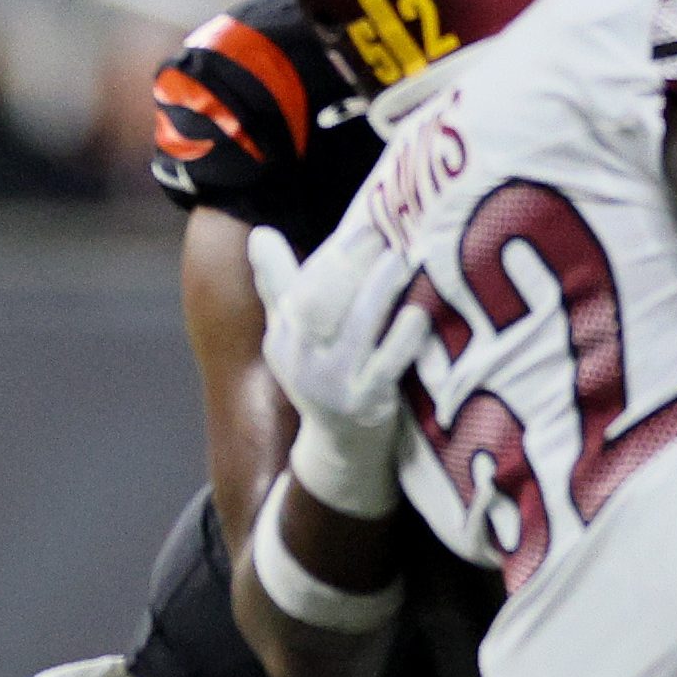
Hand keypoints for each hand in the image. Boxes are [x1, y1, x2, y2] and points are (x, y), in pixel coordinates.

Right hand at [247, 222, 427, 514]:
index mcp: (282, 340)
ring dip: (379, 291)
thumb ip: (277, 284)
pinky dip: (402, 339)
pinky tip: (417, 313)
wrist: (342, 447)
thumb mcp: (291, 336)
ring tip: (401, 260)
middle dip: (352, 266)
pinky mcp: (367, 405)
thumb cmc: (322, 374)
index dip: (330, 259)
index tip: (362, 229)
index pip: (299, 291)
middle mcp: (301, 363)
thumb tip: (259, 233)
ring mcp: (333, 386)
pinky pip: (386, 366)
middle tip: (384, 234)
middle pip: (322, 305)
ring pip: (355, 329)